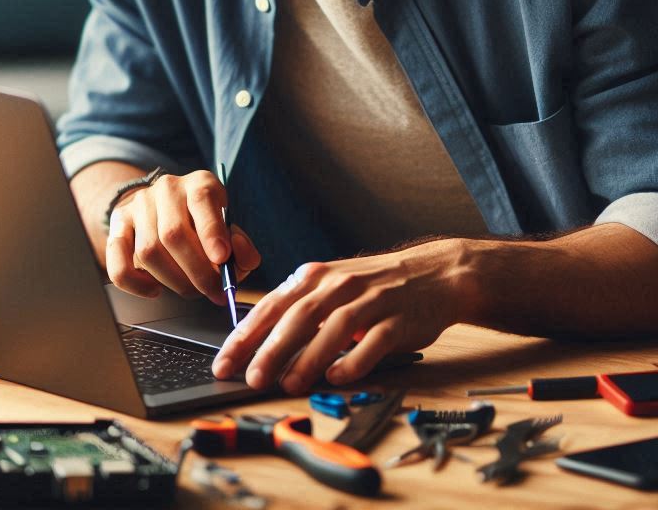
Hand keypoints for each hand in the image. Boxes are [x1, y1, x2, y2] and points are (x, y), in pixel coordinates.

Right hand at [106, 169, 260, 303]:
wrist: (165, 207)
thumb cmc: (204, 224)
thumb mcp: (229, 227)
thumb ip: (241, 246)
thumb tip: (239, 255)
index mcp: (199, 183)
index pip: (202, 200)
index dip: (212, 231)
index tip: (222, 259)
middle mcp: (167, 189)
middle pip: (174, 234)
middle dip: (197, 272)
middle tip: (213, 292)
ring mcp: (139, 205)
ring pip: (149, 251)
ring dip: (174, 280)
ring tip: (192, 289)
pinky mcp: (118, 225)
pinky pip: (118, 261)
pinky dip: (136, 283)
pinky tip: (155, 290)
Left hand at [211, 239, 465, 393]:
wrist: (433, 274)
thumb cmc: (374, 285)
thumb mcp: (331, 285)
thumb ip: (298, 309)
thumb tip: (257, 344)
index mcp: (316, 276)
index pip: (272, 306)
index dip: (245, 335)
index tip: (224, 361)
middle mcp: (340, 284)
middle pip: (298, 317)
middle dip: (271, 349)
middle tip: (251, 378)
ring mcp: (370, 301)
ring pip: (333, 328)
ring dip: (309, 358)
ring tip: (289, 383)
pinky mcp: (398, 320)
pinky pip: (373, 342)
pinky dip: (354, 360)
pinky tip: (338, 377)